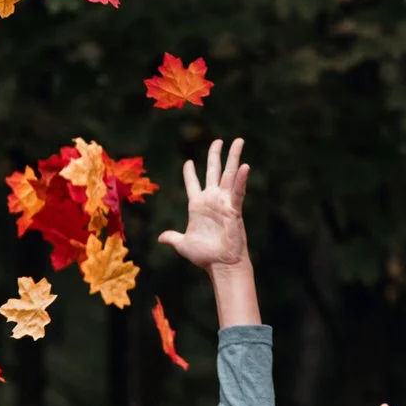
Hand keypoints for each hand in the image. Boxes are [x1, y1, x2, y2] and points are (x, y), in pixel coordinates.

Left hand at [158, 137, 250, 272]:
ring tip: (238, 141)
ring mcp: (223, 203)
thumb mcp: (183, 244)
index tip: (188, 161)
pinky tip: (244, 166)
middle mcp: (211, 200)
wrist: (219, 265)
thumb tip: (161, 238)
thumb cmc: (204, 256)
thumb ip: (173, 237)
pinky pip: (238, 192)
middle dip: (216, 155)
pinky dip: (241, 180)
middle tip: (218, 140)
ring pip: (229, 175)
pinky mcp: (234, 210)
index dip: (189, 173)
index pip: (193, 184)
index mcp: (197, 206)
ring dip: (234, 158)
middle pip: (213, 171)